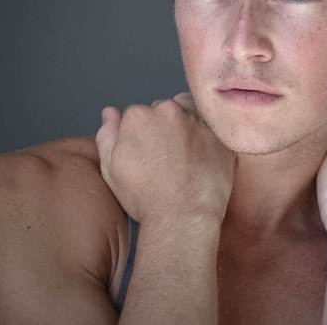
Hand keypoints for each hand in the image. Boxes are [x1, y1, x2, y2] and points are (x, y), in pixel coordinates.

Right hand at [95, 92, 235, 224]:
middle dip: (163, 128)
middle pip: (163, 112)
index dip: (139, 137)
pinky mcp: (219, 134)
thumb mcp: (111, 169)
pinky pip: (212, 128)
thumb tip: (110, 112)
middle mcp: (169, 110)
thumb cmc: (144, 196)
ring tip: (184, 158)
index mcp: (138, 115)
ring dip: (186, 129)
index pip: (136, 116)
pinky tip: (202, 159)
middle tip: (165, 158)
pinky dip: (206, 138)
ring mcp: (197, 120)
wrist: (183, 216)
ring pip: (189, 115)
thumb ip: (107, 135)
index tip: (145, 155)